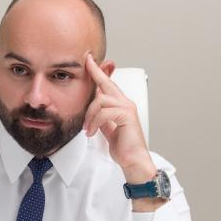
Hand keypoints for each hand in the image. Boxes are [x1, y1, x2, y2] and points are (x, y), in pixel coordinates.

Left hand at [83, 52, 155, 183]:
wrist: (133, 160)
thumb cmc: (123, 146)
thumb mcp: (107, 128)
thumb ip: (102, 117)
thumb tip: (92, 110)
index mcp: (121, 104)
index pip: (108, 84)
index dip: (99, 72)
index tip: (90, 60)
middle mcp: (125, 103)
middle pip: (107, 83)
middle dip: (95, 71)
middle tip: (86, 60)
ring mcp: (127, 108)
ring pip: (100, 100)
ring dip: (89, 115)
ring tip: (87, 129)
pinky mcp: (126, 115)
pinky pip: (104, 112)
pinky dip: (95, 122)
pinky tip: (92, 132)